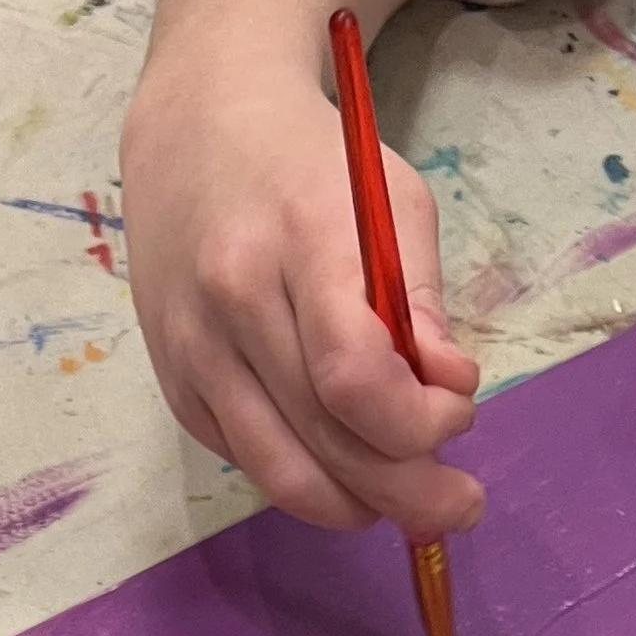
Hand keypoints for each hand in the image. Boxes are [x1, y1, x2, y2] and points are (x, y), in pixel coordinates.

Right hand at [124, 57, 482, 535]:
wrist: (196, 131)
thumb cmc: (311, 164)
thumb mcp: (391, 200)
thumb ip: (421, 302)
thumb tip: (447, 394)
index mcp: (298, 241)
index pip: (355, 377)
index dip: (418, 423)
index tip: (457, 414)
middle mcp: (232, 303)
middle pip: (325, 442)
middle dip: (408, 491)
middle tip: (458, 505)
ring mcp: (193, 352)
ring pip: (282, 475)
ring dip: (357, 505)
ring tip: (406, 498)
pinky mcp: (176, 387)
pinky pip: (250, 462)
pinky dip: (308, 476)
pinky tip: (343, 460)